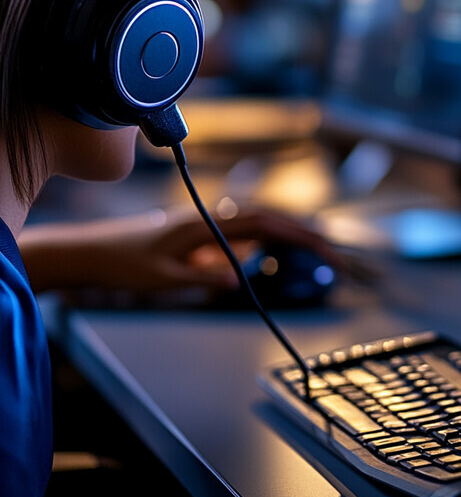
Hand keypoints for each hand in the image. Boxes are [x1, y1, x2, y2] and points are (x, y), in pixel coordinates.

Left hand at [20, 205, 341, 294]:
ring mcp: (207, 225)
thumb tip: (238, 278)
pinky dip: (267, 239)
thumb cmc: (122, 263)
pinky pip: (242, 234)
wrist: (91, 252)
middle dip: (303, 234)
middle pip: (267, 219)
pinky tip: (274, 250)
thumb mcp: (161, 277)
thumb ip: (200, 276)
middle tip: (333, 254)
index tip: (322, 245)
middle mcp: (210, 218)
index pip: (260, 223)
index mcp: (204, 223)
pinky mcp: (201, 235)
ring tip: (317, 250)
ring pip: (258, 223)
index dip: (295, 232)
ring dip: (288, 234)